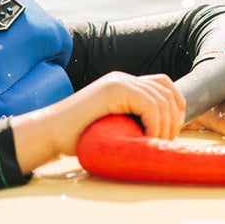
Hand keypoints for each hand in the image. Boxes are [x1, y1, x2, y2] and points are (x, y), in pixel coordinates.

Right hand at [10, 71, 186, 171]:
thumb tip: (160, 134)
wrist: (49, 133)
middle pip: (166, 92)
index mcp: (123, 84)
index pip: (163, 85)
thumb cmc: (77, 137)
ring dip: (165, 126)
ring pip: (162, 100)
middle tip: (165, 143)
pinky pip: (150, 106)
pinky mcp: (114, 90)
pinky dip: (155, 126)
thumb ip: (131, 121)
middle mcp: (123, 78)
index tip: (171, 130)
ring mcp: (118, 81)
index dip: (176, 105)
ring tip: (155, 145)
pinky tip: (145, 140)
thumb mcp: (113, 126)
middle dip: (174, 120)